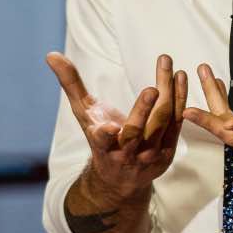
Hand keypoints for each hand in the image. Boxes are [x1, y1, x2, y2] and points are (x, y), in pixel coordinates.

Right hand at [46, 52, 186, 199]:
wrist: (121, 177)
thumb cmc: (100, 137)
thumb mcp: (84, 113)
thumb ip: (71, 84)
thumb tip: (51, 55)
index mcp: (102, 145)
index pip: (102, 140)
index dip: (105, 134)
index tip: (109, 127)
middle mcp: (126, 152)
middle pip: (137, 131)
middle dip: (144, 110)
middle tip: (153, 88)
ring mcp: (150, 154)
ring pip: (161, 123)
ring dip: (169, 96)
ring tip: (172, 70)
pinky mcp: (168, 150)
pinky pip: (176, 121)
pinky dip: (180, 98)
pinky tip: (181, 76)